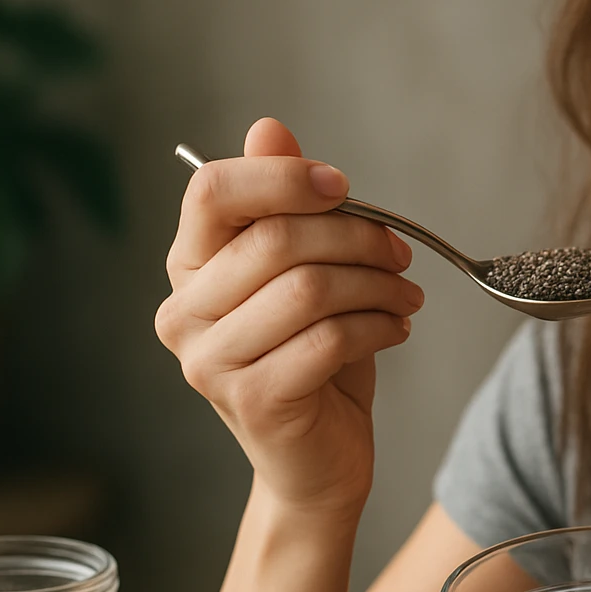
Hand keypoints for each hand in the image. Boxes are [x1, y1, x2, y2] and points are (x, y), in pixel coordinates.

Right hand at [154, 118, 422, 517]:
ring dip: (376, 284)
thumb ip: (284, 207)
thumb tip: (269, 129)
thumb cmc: (313, 361)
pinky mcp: (252, 400)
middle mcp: (184, 313)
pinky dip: (378, 327)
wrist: (317, 462)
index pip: (212, 192)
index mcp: (189, 267)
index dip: (283, 178)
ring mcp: (210, 362)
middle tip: (402, 253)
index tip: (344, 187)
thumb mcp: (304, 273)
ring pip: (309, 290)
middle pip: (275, 240)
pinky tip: (396, 329)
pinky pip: (328, 340)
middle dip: (357, 238)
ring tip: (406, 295)